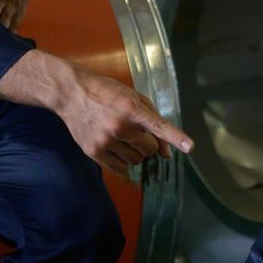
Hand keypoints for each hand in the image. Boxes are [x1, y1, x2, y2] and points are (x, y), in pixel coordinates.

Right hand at [59, 64, 192, 174]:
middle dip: (148, 143)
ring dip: (136, 152)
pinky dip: (124, 162)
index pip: (159, 126)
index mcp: (131, 108)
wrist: (72, 94)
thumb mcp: (134, 98)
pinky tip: (116, 147)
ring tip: (123, 137)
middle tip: (137, 132)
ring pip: (137, 161)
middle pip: (150, 149)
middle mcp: (119, 126)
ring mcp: (105, 140)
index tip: (190, 147)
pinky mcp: (94, 152)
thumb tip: (167, 154)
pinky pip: (121, 168)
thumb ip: (154, 122)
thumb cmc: (107, 93)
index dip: (175, 137)